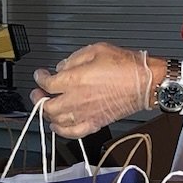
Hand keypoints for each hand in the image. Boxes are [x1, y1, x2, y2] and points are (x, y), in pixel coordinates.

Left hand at [32, 43, 153, 137]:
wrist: (144, 83)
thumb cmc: (125, 66)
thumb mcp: (96, 50)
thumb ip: (74, 59)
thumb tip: (62, 67)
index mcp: (74, 80)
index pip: (47, 83)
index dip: (39, 78)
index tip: (40, 75)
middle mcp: (76, 100)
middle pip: (47, 106)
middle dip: (38, 99)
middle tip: (38, 94)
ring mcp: (85, 114)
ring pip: (56, 121)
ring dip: (48, 115)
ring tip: (47, 108)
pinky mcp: (95, 123)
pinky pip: (73, 133)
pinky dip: (62, 131)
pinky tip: (59, 126)